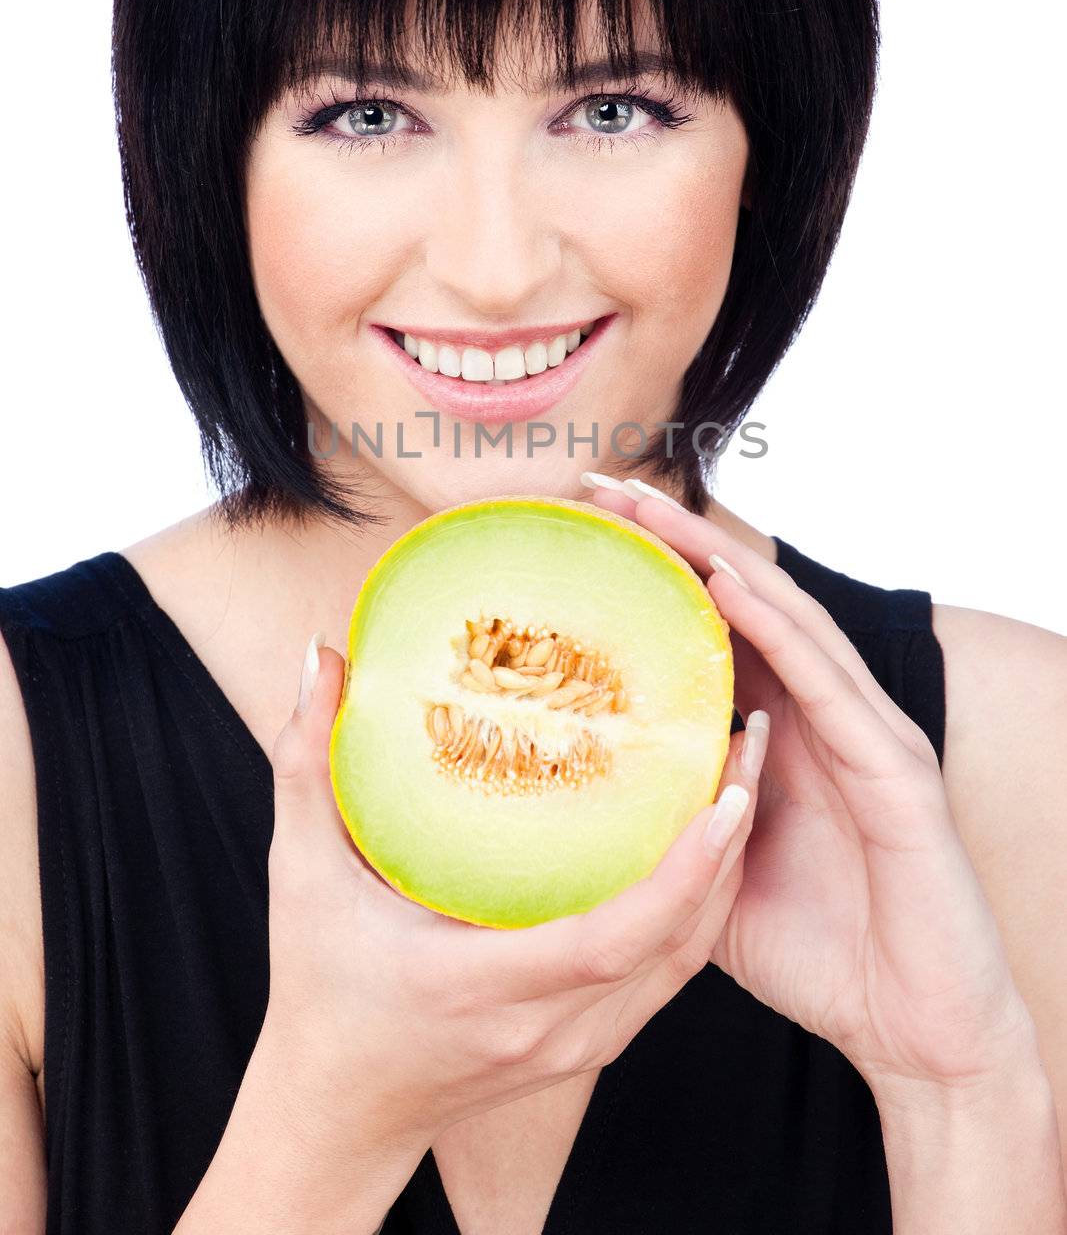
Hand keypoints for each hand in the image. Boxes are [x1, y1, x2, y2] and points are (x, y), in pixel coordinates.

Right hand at [260, 634, 769, 1146]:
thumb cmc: (318, 989)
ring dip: (729, 870)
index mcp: (489, 985)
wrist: (342, 1110)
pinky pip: (670, 971)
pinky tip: (711, 838)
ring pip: (688, 958)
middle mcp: (551, 1023)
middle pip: (679, 940)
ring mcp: (581, 1042)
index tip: (727, 795)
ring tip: (745, 773)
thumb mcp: (299, 874)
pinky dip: (702, 906)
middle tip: (750, 739)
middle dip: (731, 843)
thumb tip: (323, 655)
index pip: (616, 936)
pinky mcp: (593, 1042)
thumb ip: (305, 765)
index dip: (686, 870)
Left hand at [587, 485, 1036, 1100]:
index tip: (583, 529)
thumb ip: (666, 825)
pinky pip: (829, 683)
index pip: (713, 628)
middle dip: (678, 539)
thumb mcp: (711, 876)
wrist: (914, 1030)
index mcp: (782, 732)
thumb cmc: (819, 955)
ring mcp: (864, 733)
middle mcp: (824, 716)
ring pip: (787, 619)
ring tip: (652, 512)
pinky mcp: (896, 768)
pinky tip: (728, 585)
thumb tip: (578, 808)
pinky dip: (778, 628)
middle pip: (745, 601)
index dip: (657, 572)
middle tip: (603, 489)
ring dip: (718, 557)